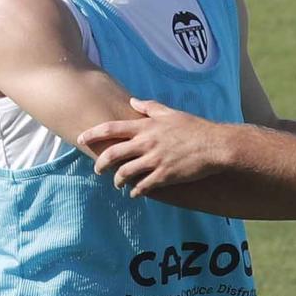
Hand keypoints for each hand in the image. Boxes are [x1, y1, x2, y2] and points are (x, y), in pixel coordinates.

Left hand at [77, 98, 229, 195]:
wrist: (215, 145)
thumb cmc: (195, 127)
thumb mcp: (171, 113)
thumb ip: (149, 107)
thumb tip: (133, 101)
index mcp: (146, 127)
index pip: (111, 129)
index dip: (92, 133)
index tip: (80, 138)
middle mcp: (146, 144)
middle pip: (113, 154)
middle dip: (100, 163)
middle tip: (97, 169)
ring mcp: (155, 161)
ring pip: (125, 173)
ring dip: (118, 180)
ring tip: (118, 184)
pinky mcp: (164, 176)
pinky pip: (143, 187)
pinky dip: (136, 191)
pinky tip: (135, 193)